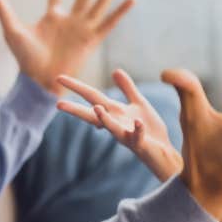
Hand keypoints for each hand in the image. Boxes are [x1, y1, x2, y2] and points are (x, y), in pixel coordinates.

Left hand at [0, 0, 133, 95]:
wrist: (39, 79)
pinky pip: (108, 23)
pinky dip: (120, 12)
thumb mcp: (12, 29)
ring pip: (98, 5)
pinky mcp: (91, 39)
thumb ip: (3, 9)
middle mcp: (69, 21)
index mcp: (52, 18)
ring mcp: (82, 29)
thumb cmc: (25, 58)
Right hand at [56, 69, 183, 181]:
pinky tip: (138, 122)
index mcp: (114, 112)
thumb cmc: (149, 129)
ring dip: (105, 119)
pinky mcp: (140, 144)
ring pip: (112, 128)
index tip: (59, 78)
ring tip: (97, 108)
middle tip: (58, 104)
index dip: (77, 87)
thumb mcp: (138, 104)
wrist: (163, 151)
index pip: (93, 97)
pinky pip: (137, 136)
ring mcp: (126, 135)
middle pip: (93, 114)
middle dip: (76, 110)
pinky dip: (137, 129)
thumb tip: (115, 70)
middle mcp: (116, 123)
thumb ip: (127, 88)